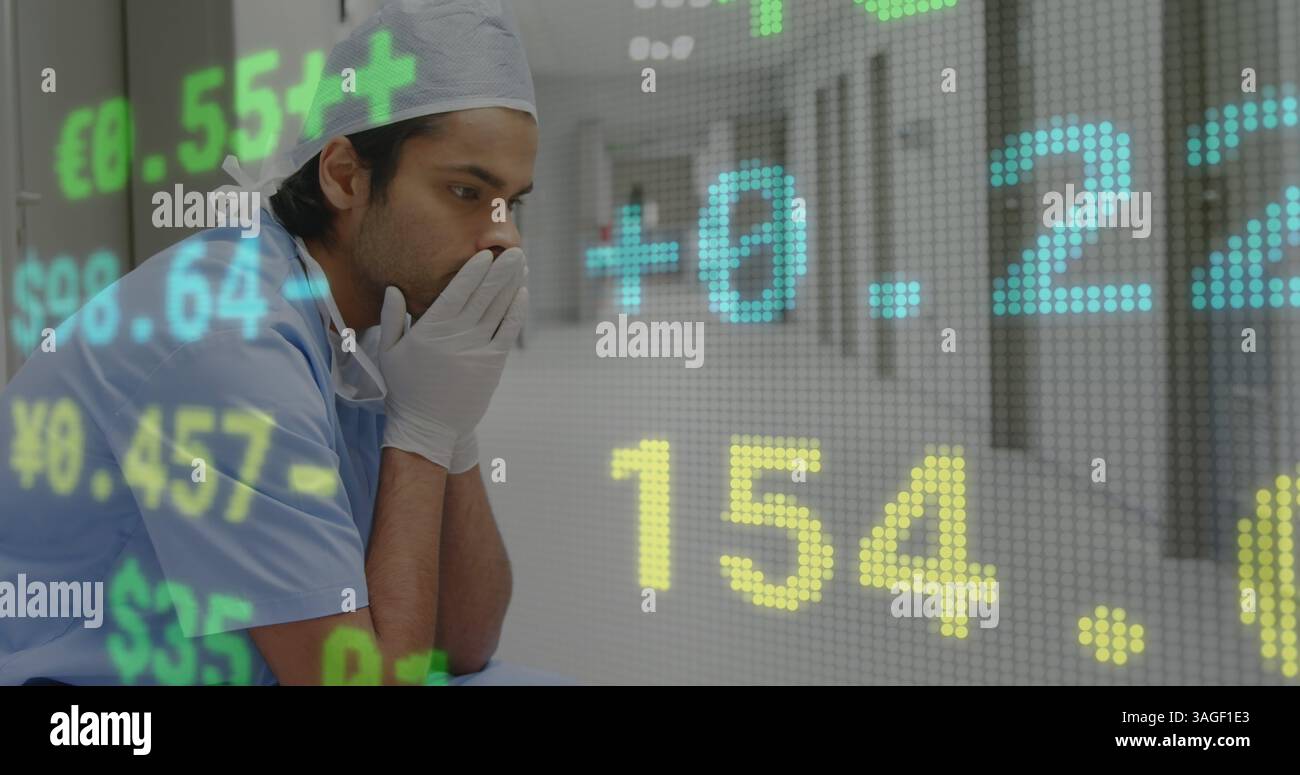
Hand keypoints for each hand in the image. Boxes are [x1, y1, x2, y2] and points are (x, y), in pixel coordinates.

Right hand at [378, 248, 527, 468]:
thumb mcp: (389, 352)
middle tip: (516, 250)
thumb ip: (392, 318)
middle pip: (485, 295)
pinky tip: (523, 294)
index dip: (474, 271)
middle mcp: (459, 335)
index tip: (486, 254)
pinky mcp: (493, 364)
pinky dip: (516, 311)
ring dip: (513, 285)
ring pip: (500, 309)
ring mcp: (478, 349)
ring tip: (522, 266)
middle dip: (502, 271)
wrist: (428, 427)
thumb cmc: (406, 390)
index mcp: (432, 329)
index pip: (458, 291)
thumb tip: (394, 288)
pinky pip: (508, 331)